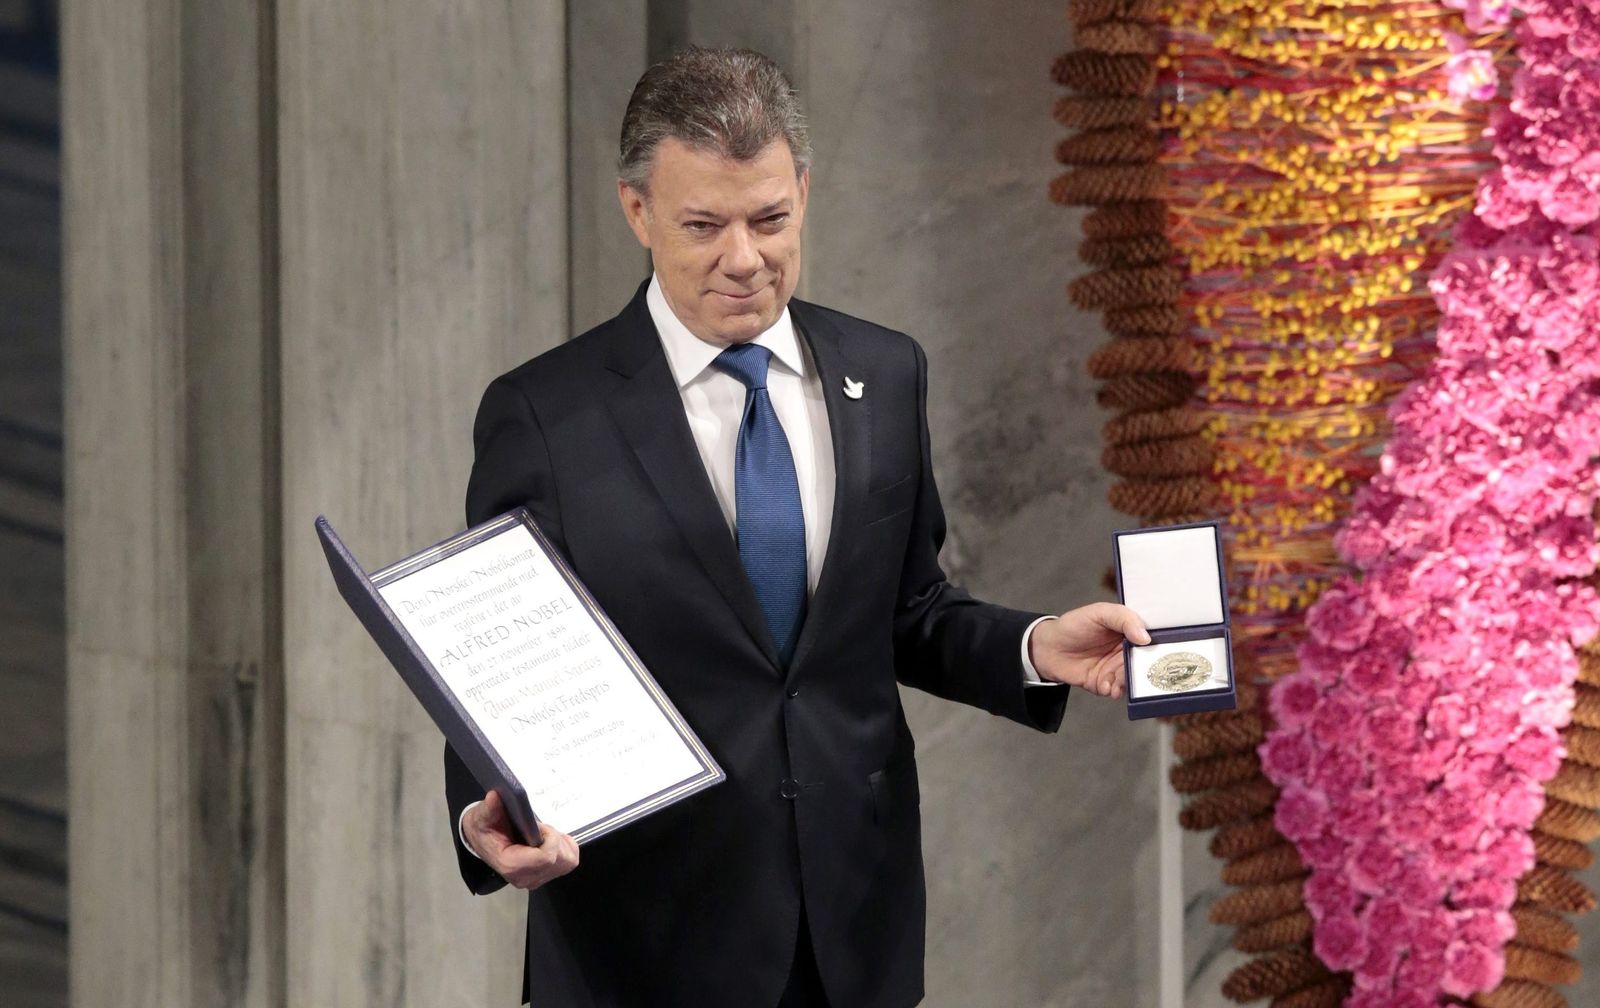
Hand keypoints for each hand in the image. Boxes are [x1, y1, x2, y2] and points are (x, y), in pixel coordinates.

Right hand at [462, 789, 579, 890]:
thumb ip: (489, 809)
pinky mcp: (544, 876)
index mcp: (511, 865)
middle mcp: (524, 877)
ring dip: (561, 844)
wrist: (483, 841)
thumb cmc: (485, 828)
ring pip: (567, 862)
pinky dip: (565, 848)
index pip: (546, 858)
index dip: (550, 837)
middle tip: (539, 828)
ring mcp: (535, 879)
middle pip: (560, 859)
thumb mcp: (482, 816)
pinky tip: (549, 840)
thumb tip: (494, 797)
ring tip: (544, 834)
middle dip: (555, 838)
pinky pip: (569, 862)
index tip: (538, 825)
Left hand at [1028, 602, 1149, 697]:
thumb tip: (1145, 637)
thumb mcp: (1099, 612)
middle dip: (1144, 669)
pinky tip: (1106, 686)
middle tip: (1139, 670)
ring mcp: (1116, 668)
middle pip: (1145, 663)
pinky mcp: (1105, 683)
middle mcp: (1126, 651)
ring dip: (1127, 682)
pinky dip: (1114, 690)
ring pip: (1132, 679)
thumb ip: (1123, 619)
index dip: (1159, 645)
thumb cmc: (1074, 625)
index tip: (1164, 652)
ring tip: (1117, 681)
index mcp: (1129, 631)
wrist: (1048, 647)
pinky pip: (1117, 690)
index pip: (1152, 639)